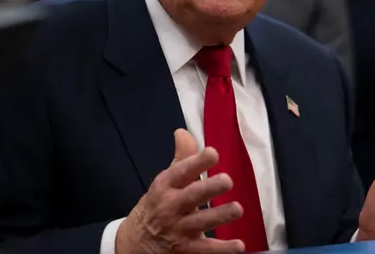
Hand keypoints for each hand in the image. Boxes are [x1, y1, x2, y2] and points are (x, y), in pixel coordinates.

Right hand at [115, 129, 244, 253]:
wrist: (135, 242)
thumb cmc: (156, 205)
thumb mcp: (165, 181)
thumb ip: (182, 157)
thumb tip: (183, 131)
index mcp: (165, 186)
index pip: (181, 172)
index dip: (196, 162)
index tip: (213, 153)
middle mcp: (170, 206)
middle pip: (191, 196)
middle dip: (209, 188)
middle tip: (227, 180)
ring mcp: (178, 229)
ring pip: (201, 222)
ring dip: (219, 216)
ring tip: (238, 209)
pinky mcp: (186, 249)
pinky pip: (206, 249)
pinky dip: (223, 249)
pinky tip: (239, 245)